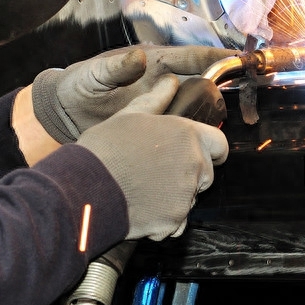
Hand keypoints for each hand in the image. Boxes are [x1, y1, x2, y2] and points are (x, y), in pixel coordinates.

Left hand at [30, 45, 232, 143]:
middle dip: (218, 92)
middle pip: (199, 85)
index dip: (213, 59)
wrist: (63, 113)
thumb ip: (115, 67)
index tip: (235, 60)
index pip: (190, 58)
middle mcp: (161, 83)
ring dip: (206, 118)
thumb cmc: (77, 86)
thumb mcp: (94, 75)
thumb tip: (140, 57)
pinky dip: (189, 137)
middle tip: (236, 102)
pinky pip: (178, 129)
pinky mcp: (154, 126)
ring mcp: (159, 105)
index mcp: (152, 64)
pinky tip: (198, 152)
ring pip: (192, 110)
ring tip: (221, 133)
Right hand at [77, 111, 227, 239]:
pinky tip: (142, 208)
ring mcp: (186, 194)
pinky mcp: (174, 220)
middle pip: (206, 173)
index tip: (198, 154)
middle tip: (157, 172)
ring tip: (143, 189)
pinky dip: (164, 221)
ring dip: (175, 198)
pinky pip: (177, 223)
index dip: (210, 149)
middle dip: (189, 175)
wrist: (85, 188)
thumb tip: (170, 81)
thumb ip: (157, 99)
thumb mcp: (130, 115)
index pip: (220, 144)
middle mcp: (194, 163)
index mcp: (187, 134)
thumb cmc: (105, 149)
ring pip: (190, 199)